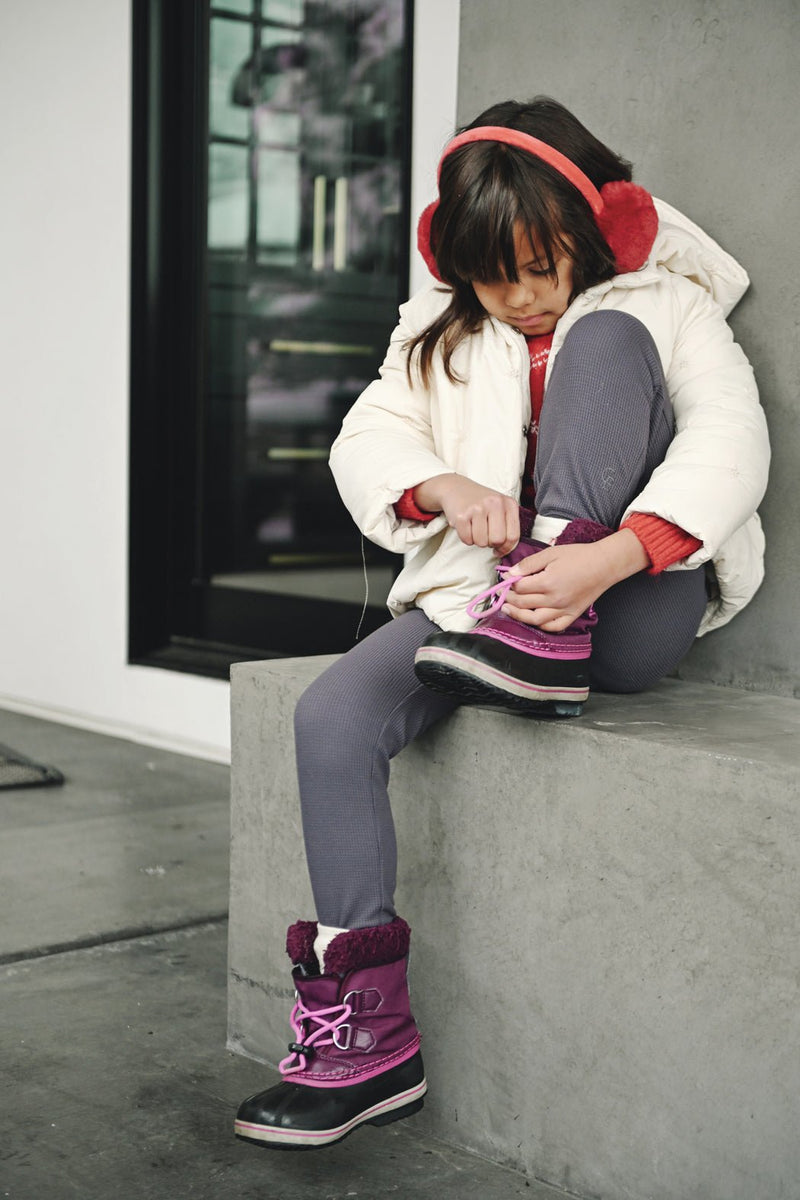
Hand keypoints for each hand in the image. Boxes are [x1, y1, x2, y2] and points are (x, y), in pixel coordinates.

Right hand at [413, 474, 519, 554]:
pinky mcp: (461, 515)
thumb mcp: (500, 508)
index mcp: (509, 503)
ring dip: (477, 540)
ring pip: (481, 543)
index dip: (506, 548)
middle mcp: (495, 503)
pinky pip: (467, 540)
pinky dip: (466, 538)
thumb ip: (508, 527)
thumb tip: (504, 551)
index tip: (499, 548)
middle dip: (490, 543)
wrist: (456, 488)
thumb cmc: (481, 503)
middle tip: (485, 534)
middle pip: (497, 540)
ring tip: (474, 527)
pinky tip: (466, 526)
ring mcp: (477, 508)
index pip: (513, 536)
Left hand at [502, 531, 648, 630]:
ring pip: (534, 619)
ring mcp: (564, 609)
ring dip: (518, 615)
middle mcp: (555, 599)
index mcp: (548, 581)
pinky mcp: (572, 615)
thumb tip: (511, 573)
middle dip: (509, 598)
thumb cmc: (579, 556)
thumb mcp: (551, 553)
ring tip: (508, 609)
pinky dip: (541, 626)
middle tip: (502, 594)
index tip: (504, 580)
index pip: (520, 587)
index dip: (508, 584)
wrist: (604, 564)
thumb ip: (529, 563)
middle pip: (523, 603)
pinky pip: (554, 627)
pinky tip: (532, 619)